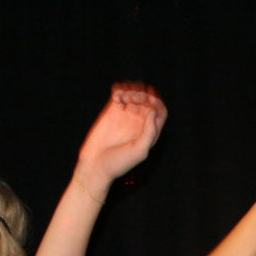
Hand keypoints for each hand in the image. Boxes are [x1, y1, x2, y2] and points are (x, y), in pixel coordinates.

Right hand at [74, 83, 167, 197]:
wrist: (96, 165)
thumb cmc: (119, 163)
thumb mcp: (139, 151)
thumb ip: (149, 132)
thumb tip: (152, 111)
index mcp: (149, 132)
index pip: (160, 111)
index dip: (157, 103)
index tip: (148, 103)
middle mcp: (139, 123)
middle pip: (147, 100)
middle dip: (143, 95)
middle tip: (134, 99)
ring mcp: (125, 116)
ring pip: (134, 95)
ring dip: (131, 90)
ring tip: (124, 97)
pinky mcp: (111, 112)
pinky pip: (119, 95)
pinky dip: (119, 91)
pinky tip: (117, 97)